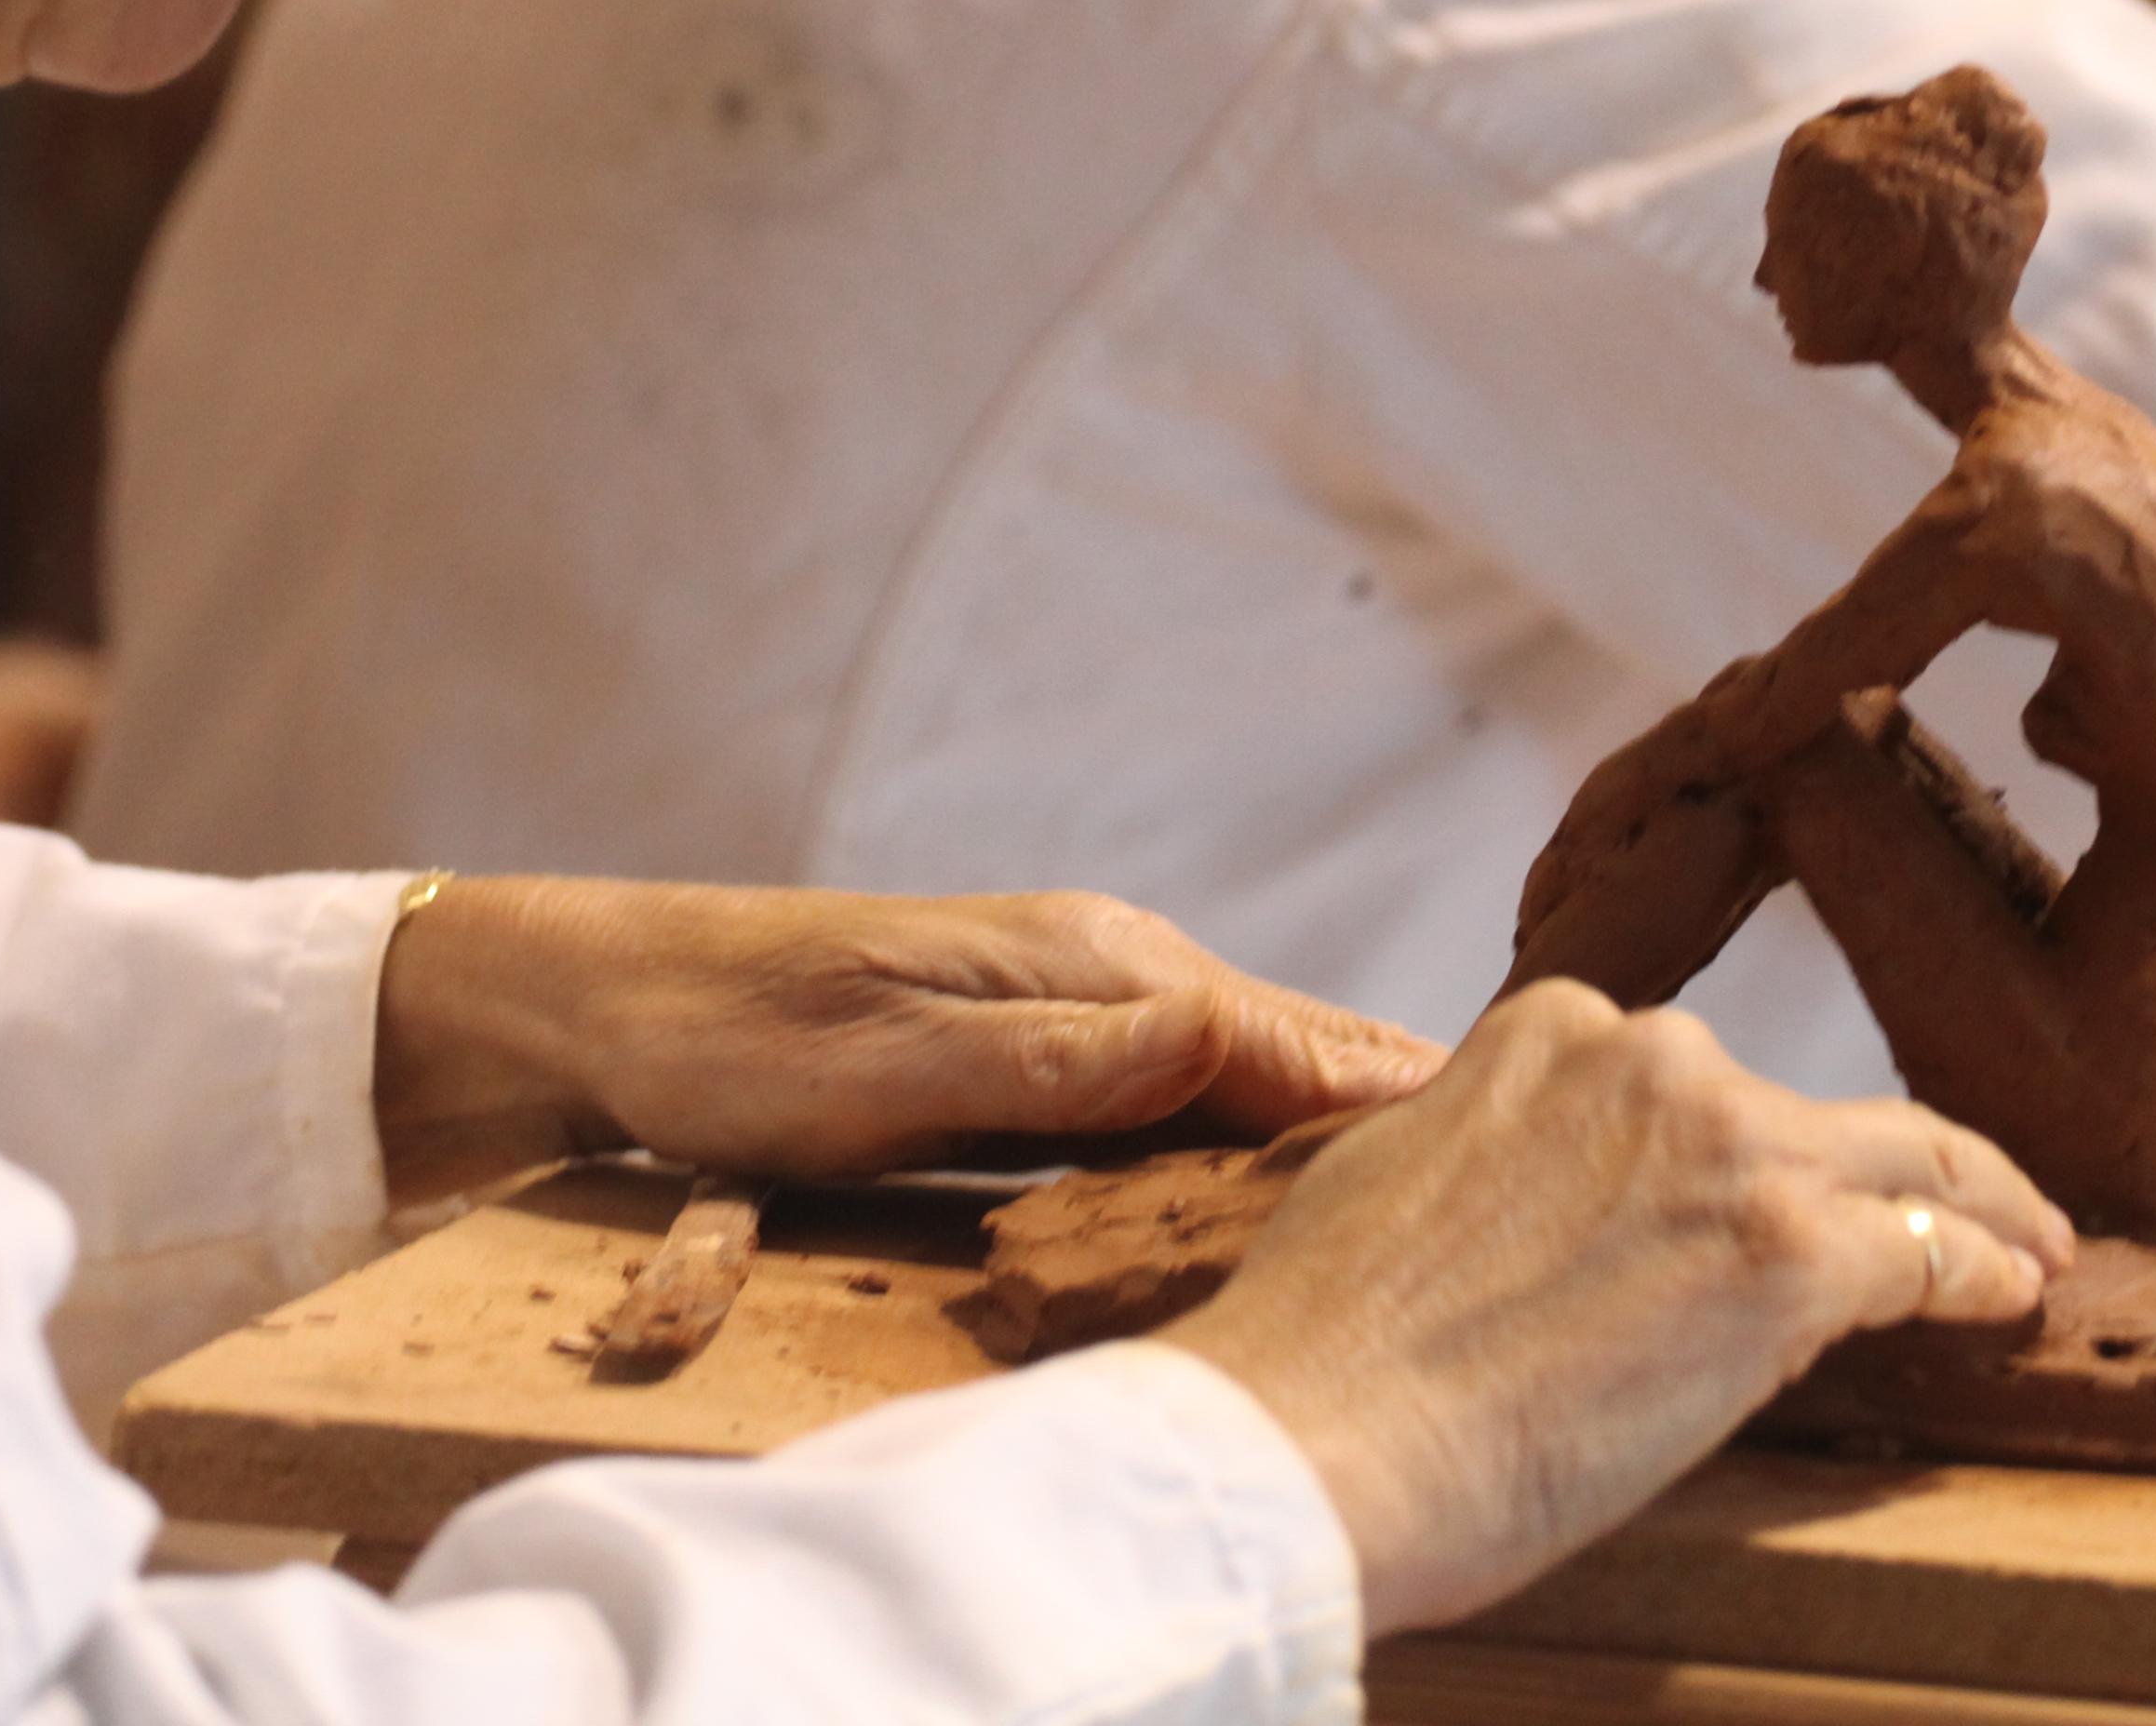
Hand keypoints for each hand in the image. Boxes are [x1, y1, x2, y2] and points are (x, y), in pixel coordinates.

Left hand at [371, 879, 1438, 1201]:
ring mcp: (1079, 1007)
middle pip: (1291, 1050)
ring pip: (1249, 1072)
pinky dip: (1263, 1130)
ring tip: (1463, 1188)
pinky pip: (1190, 1094)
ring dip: (1342, 1122)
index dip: (1394, 1098)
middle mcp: (1109, 973)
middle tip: (1541, 1166)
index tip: (1512, 1140)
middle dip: (1402, 1105)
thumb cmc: (731, 1038)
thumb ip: (1057, 1063)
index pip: (1284, 1040)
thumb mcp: (889, 1066)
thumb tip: (1217, 1034)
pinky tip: (1308, 1183)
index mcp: (1093, 967)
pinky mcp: (1045, 1050)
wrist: (614, 998)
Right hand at [1160, 983, 2064, 1630]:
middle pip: (1802, 1105)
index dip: (1743, 1139)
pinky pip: (1928, 1253)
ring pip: (1899, 1158)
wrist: (1315, 1435)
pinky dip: (1987, 1270)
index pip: (1683, 1080)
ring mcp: (1723, 1149)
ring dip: (1974, 1202)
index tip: (1779, 1175)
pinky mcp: (1787, 1258)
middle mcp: (1647, 1058)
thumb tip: (1527, 1190)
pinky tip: (2017, 1293)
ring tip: (2026, 1243)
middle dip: (1881, 1160)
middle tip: (1960, 1196)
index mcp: (1546, 1031)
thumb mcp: (1395, 1175)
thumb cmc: (1327, 1351)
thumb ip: (1491, 1149)